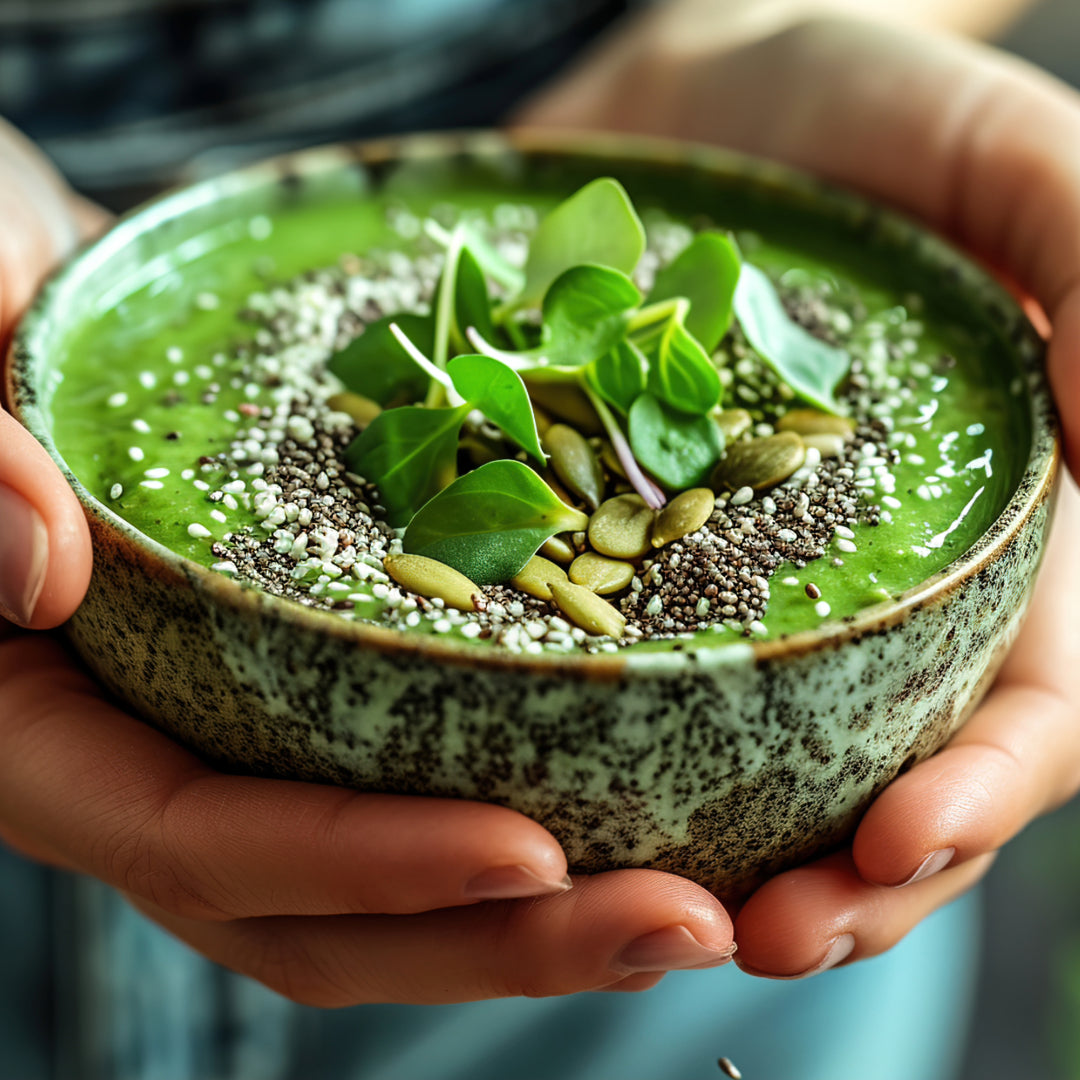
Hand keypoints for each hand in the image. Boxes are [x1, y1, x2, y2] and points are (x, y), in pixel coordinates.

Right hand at [0, 124, 734, 1004]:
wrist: (35, 298)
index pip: (203, 838)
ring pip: (380, 887)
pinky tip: (644, 808)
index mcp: (44, 724)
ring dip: (537, 917)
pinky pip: (410, 782)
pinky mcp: (303, 689)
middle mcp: (145, 761)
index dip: (360, 863)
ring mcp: (231, 734)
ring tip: (696, 907)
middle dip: (500, 941)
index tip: (531, 852)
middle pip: (321, 914)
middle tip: (681, 924)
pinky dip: (520, 820)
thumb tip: (45, 569)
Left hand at [519, 7, 1079, 974]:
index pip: (1028, 703)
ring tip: (649, 909)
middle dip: (843, 880)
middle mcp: (868, 589)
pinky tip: (535, 792)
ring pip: (752, 764)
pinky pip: (616, 675)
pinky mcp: (617, 560)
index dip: (980, 790)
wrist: (686, 109)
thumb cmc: (859, 114)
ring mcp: (736, 590)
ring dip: (716, 857)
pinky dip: (595, 748)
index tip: (897, 840)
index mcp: (996, 532)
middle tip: (760, 934)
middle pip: (886, 775)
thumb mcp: (987, 151)